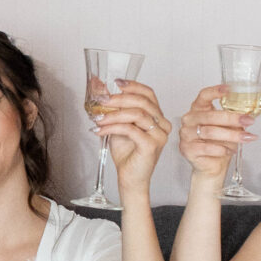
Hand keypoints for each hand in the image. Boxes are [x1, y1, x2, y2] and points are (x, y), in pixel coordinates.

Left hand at [91, 77, 170, 191]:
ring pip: (137, 114)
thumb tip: (97, 85)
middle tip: (102, 101)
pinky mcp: (151, 145)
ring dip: (113, 114)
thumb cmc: (126, 153)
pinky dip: (112, 127)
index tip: (116, 82)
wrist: (130, 178)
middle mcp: (162, 124)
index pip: (149, 94)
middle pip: (142, 102)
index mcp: (157, 116)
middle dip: (119, 98)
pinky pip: (131, 129)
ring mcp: (159, 135)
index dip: (133, 85)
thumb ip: (111, 106)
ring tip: (98, 118)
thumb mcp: (116, 124)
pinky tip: (100, 130)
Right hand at [178, 84, 260, 191]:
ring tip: (246, 138)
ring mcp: (186, 134)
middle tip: (249, 120)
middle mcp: (190, 119)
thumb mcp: (237, 124)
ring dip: (232, 136)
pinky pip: (207, 147)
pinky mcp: (187, 149)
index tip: (229, 89)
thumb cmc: (222, 142)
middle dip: (232, 118)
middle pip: (211, 115)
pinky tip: (231, 150)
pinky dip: (222, 149)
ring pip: (211, 132)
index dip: (215, 91)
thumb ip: (252, 108)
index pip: (204, 95)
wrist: (212, 165)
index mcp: (199, 108)